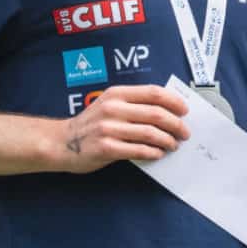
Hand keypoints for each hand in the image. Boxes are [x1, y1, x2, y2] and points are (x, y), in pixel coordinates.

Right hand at [56, 85, 189, 173]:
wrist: (61, 142)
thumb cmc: (91, 124)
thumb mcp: (110, 104)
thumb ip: (134, 104)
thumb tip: (168, 111)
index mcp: (117, 94)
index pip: (154, 93)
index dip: (174, 101)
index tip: (185, 110)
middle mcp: (113, 108)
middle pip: (157, 114)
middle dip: (176, 124)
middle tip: (184, 133)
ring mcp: (109, 128)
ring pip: (151, 133)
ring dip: (168, 140)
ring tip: (173, 145)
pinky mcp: (107, 148)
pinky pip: (139, 150)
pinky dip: (153, 152)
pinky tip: (158, 154)